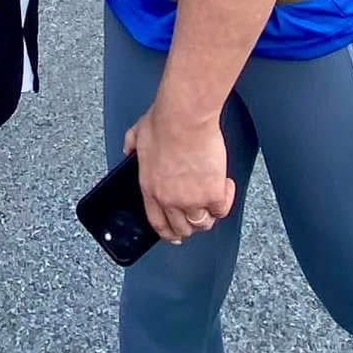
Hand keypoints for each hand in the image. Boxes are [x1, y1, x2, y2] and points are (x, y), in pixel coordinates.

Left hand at [127, 102, 235, 245]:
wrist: (185, 117)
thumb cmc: (163, 121)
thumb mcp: (137, 134)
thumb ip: (131, 145)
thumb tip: (127, 148)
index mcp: (150, 188)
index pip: (157, 222)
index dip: (168, 233)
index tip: (175, 235)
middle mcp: (169, 199)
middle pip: (182, 228)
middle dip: (191, 225)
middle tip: (199, 214)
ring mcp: (191, 199)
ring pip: (202, 223)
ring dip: (208, 215)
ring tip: (213, 200)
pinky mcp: (212, 193)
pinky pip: (221, 209)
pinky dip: (225, 200)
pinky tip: (225, 185)